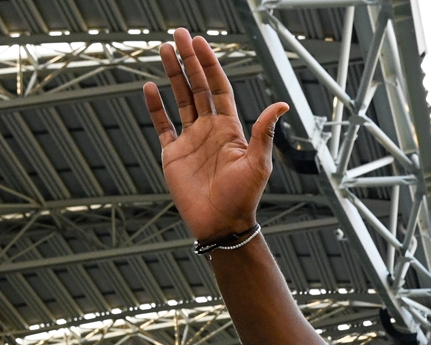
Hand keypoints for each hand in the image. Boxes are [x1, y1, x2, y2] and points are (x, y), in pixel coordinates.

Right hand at [143, 28, 288, 240]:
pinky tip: (148, 87)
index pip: (218, 86)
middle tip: (177, 34)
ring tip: (164, 50)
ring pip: (179, 99)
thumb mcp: (258, 164)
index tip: (199, 43)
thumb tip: (282, 104)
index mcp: (228, 127)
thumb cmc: (243, 197)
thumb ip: (264, 132)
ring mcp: (190, 140)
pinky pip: (162, 125)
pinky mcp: (173, 155)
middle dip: (188, 60)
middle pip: (197, 86)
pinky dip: (154, 107)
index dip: (208, 64)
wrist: (221, 224)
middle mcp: (208, 129)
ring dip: (172, 75)